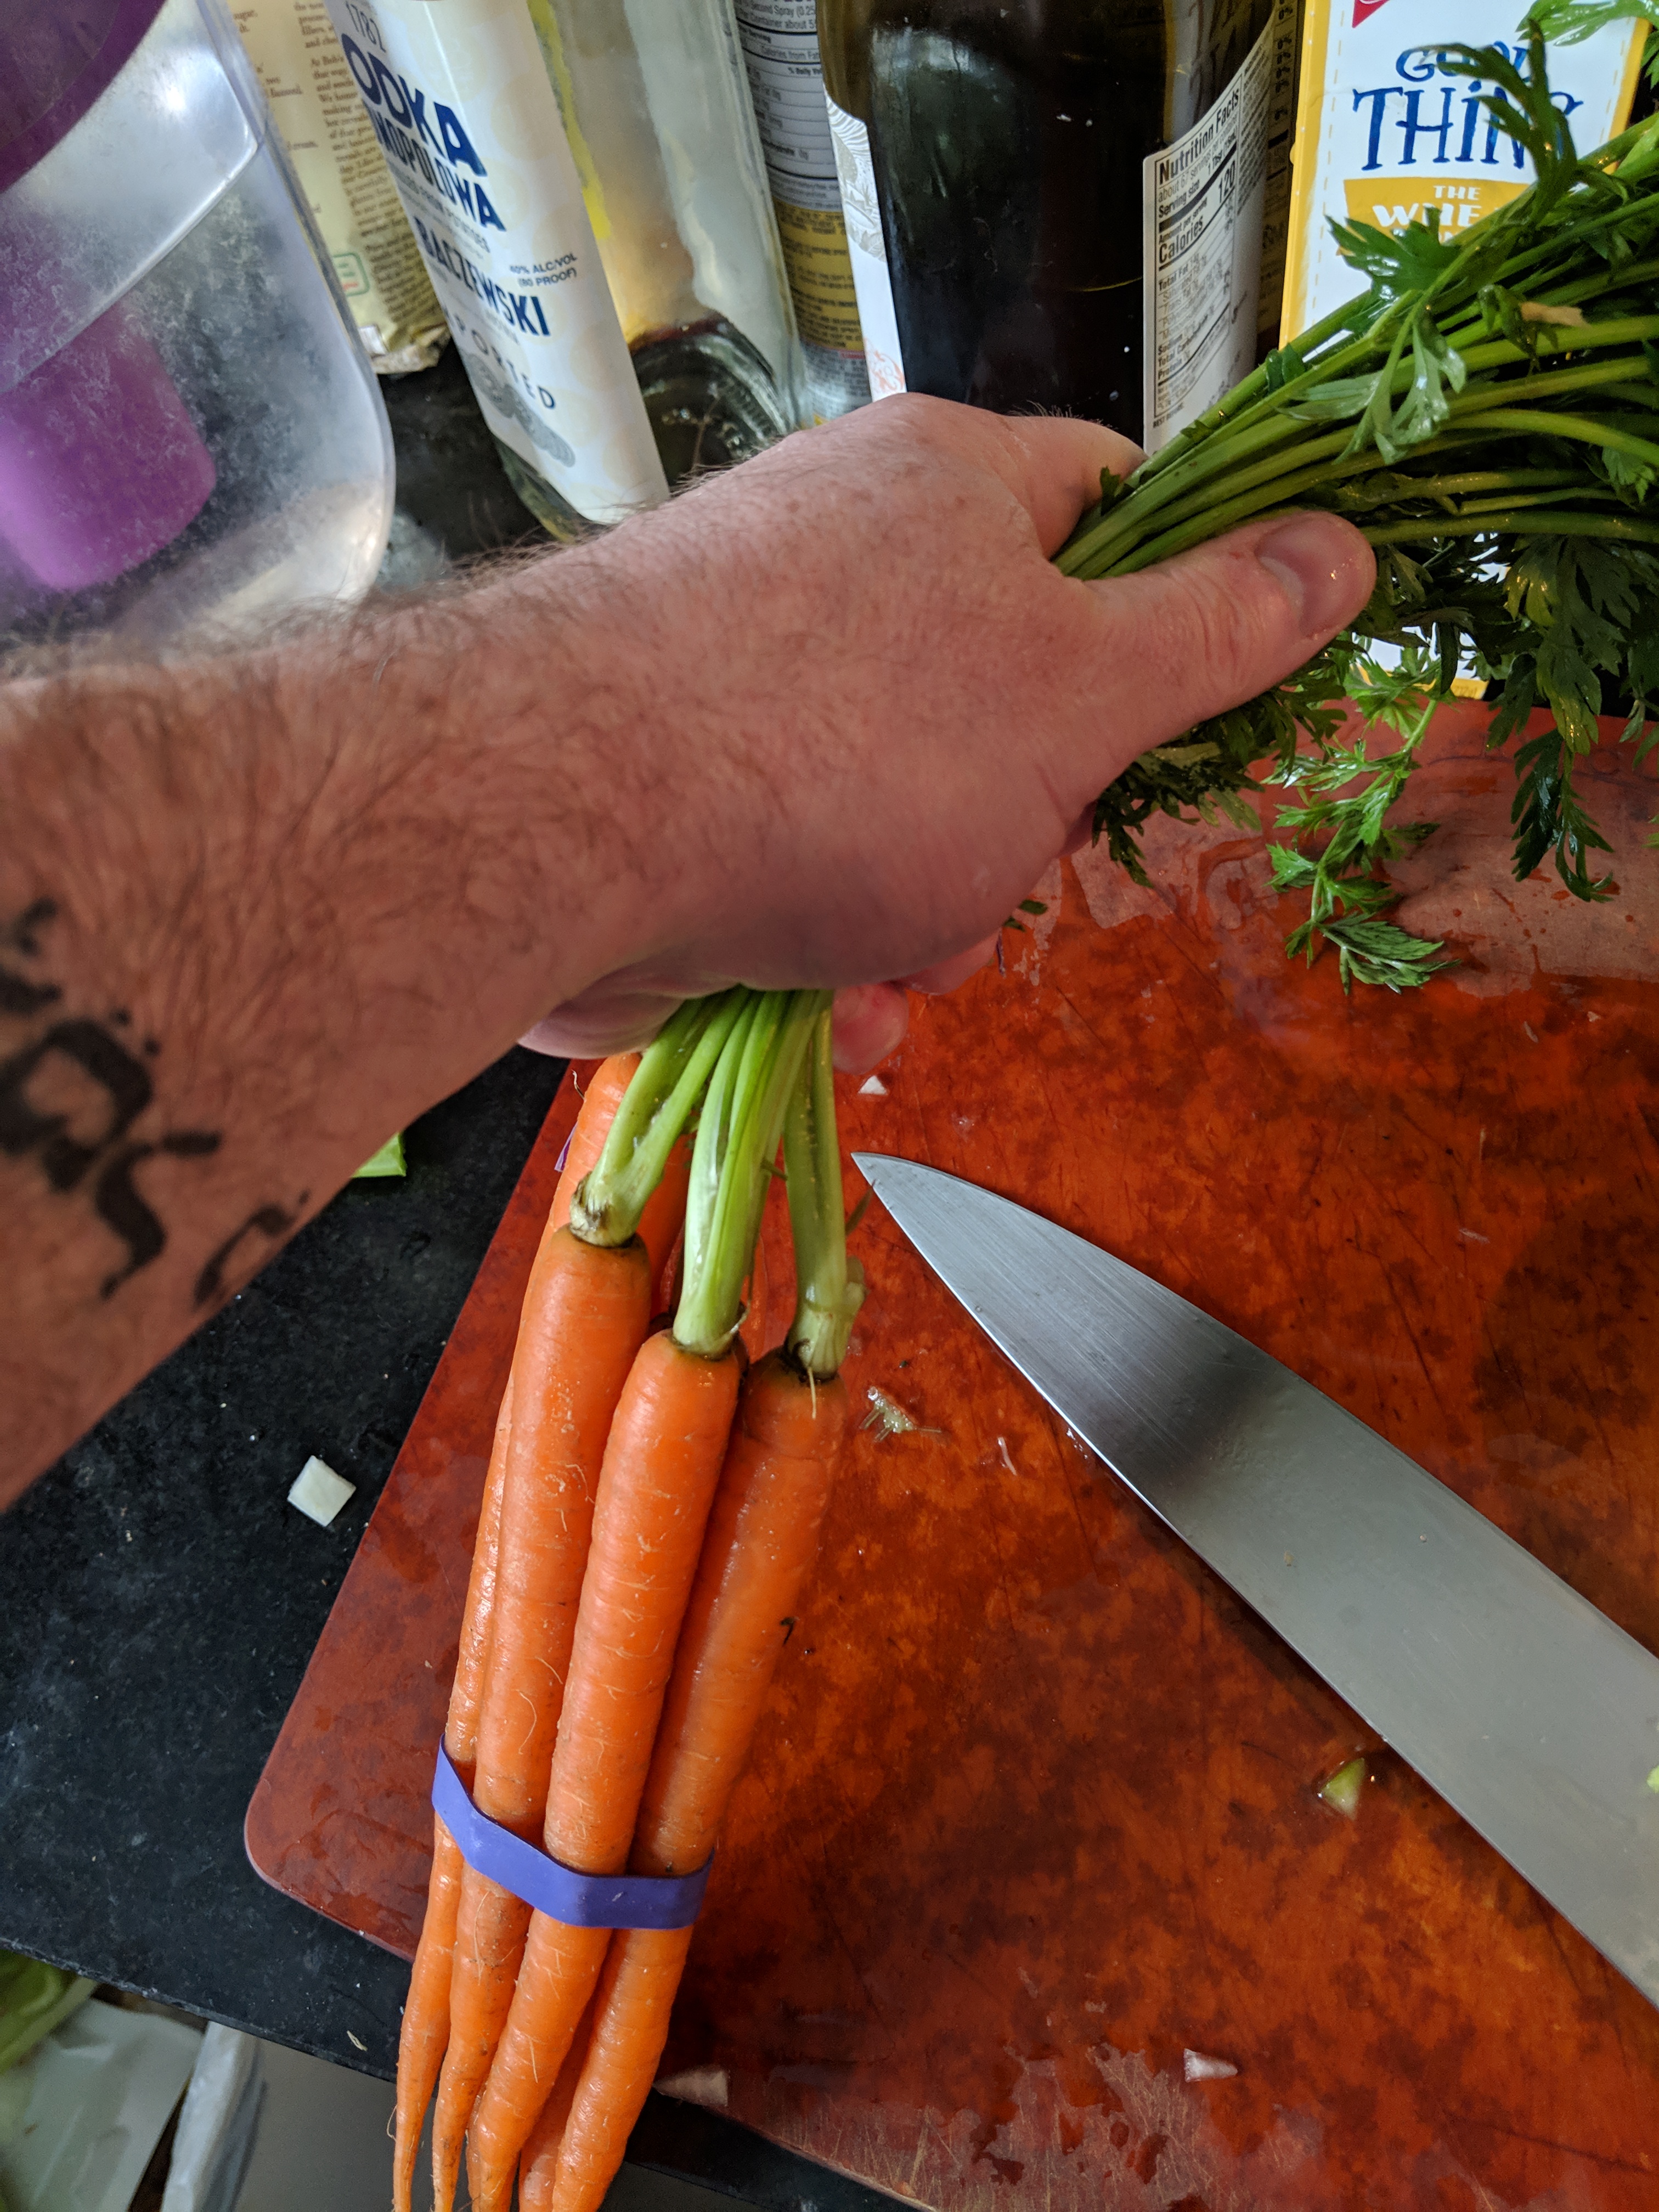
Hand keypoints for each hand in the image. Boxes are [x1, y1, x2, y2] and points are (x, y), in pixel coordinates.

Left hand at [511, 394, 1372, 1068]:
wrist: (551, 827)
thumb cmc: (842, 746)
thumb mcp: (1081, 689)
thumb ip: (1219, 629)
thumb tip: (1344, 543)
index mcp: (948, 487)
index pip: (1114, 507)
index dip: (1176, 614)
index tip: (1183, 725)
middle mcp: (843, 558)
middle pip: (1015, 688)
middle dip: (1027, 825)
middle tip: (1008, 877)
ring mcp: (749, 672)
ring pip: (913, 806)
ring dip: (929, 916)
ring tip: (890, 962)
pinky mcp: (680, 782)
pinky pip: (806, 864)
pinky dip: (832, 947)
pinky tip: (825, 1004)